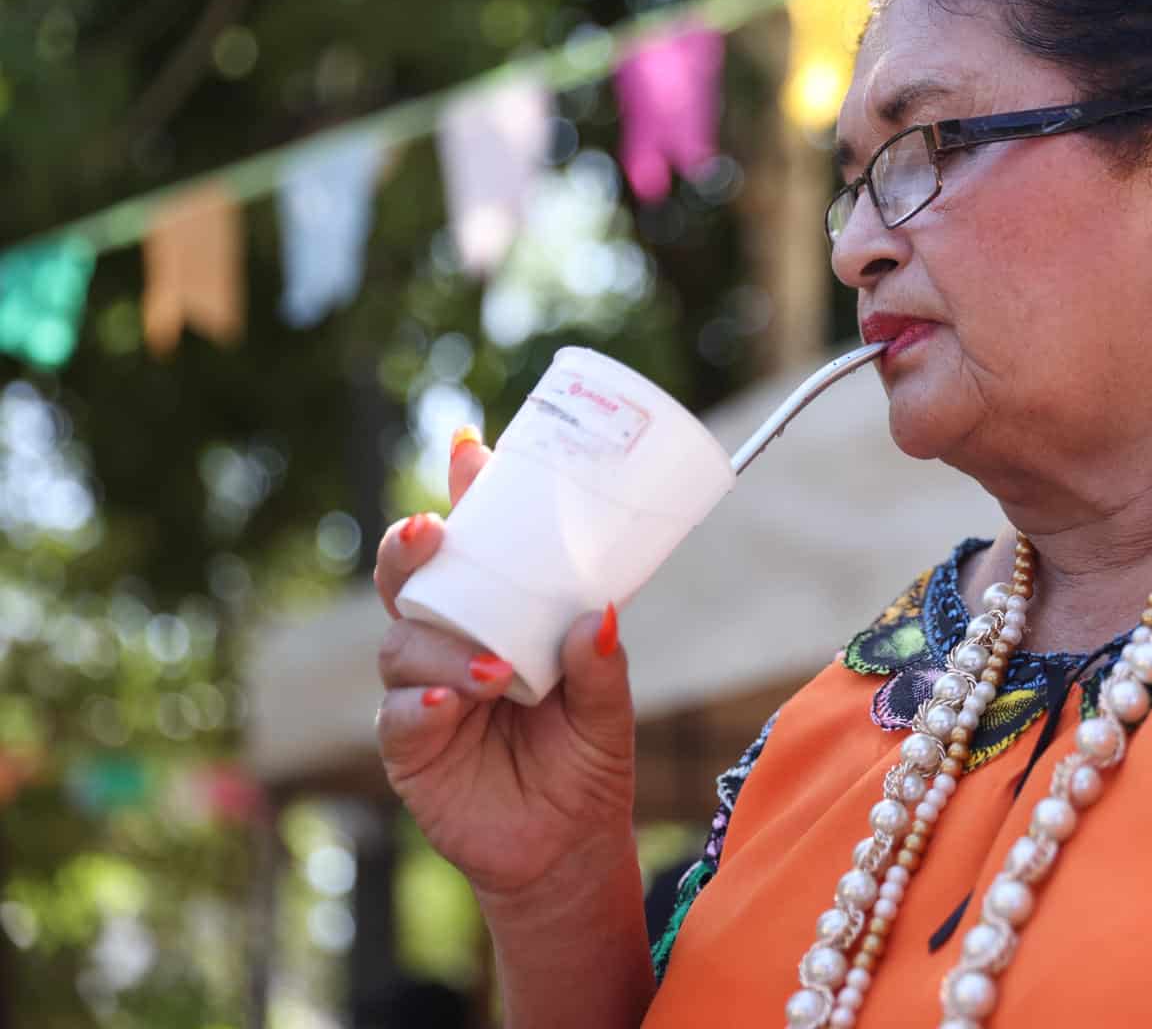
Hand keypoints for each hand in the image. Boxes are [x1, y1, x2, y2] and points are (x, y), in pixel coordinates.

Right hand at [373, 428, 637, 906]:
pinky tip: (450, 704)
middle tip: (432, 531)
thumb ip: (600, 664)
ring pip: (404, 645)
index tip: (470, 448)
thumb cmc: (586, 762)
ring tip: (493, 670)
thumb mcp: (608, 708)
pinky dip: (422, 705)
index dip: (465, 495)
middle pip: (410, 580)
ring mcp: (425, 692)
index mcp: (499, 618)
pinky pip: (399, 716)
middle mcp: (452, 645)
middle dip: (409, 548)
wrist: (568, 847)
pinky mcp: (411, 748)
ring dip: (442, 647)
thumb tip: (597, 615)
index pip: (474, 547)